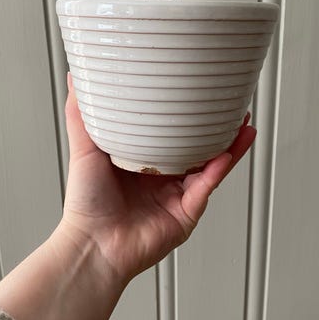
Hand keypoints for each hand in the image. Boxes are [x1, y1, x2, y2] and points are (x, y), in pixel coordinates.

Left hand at [59, 74, 256, 283]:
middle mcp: (162, 176)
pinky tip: (228, 151)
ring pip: (210, 165)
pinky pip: (205, 187)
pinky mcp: (186, 212)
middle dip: (215, 126)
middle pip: (196, 146)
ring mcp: (176, 194)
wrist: (93, 243)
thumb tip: (74, 77)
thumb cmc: (87, 202)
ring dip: (229, 145)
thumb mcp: (83, 149)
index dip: (183, 112)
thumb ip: (81, 115)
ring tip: (244, 123)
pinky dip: (217, 169)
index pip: (170, 131)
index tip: (193, 89)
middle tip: (229, 102)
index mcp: (143, 160)